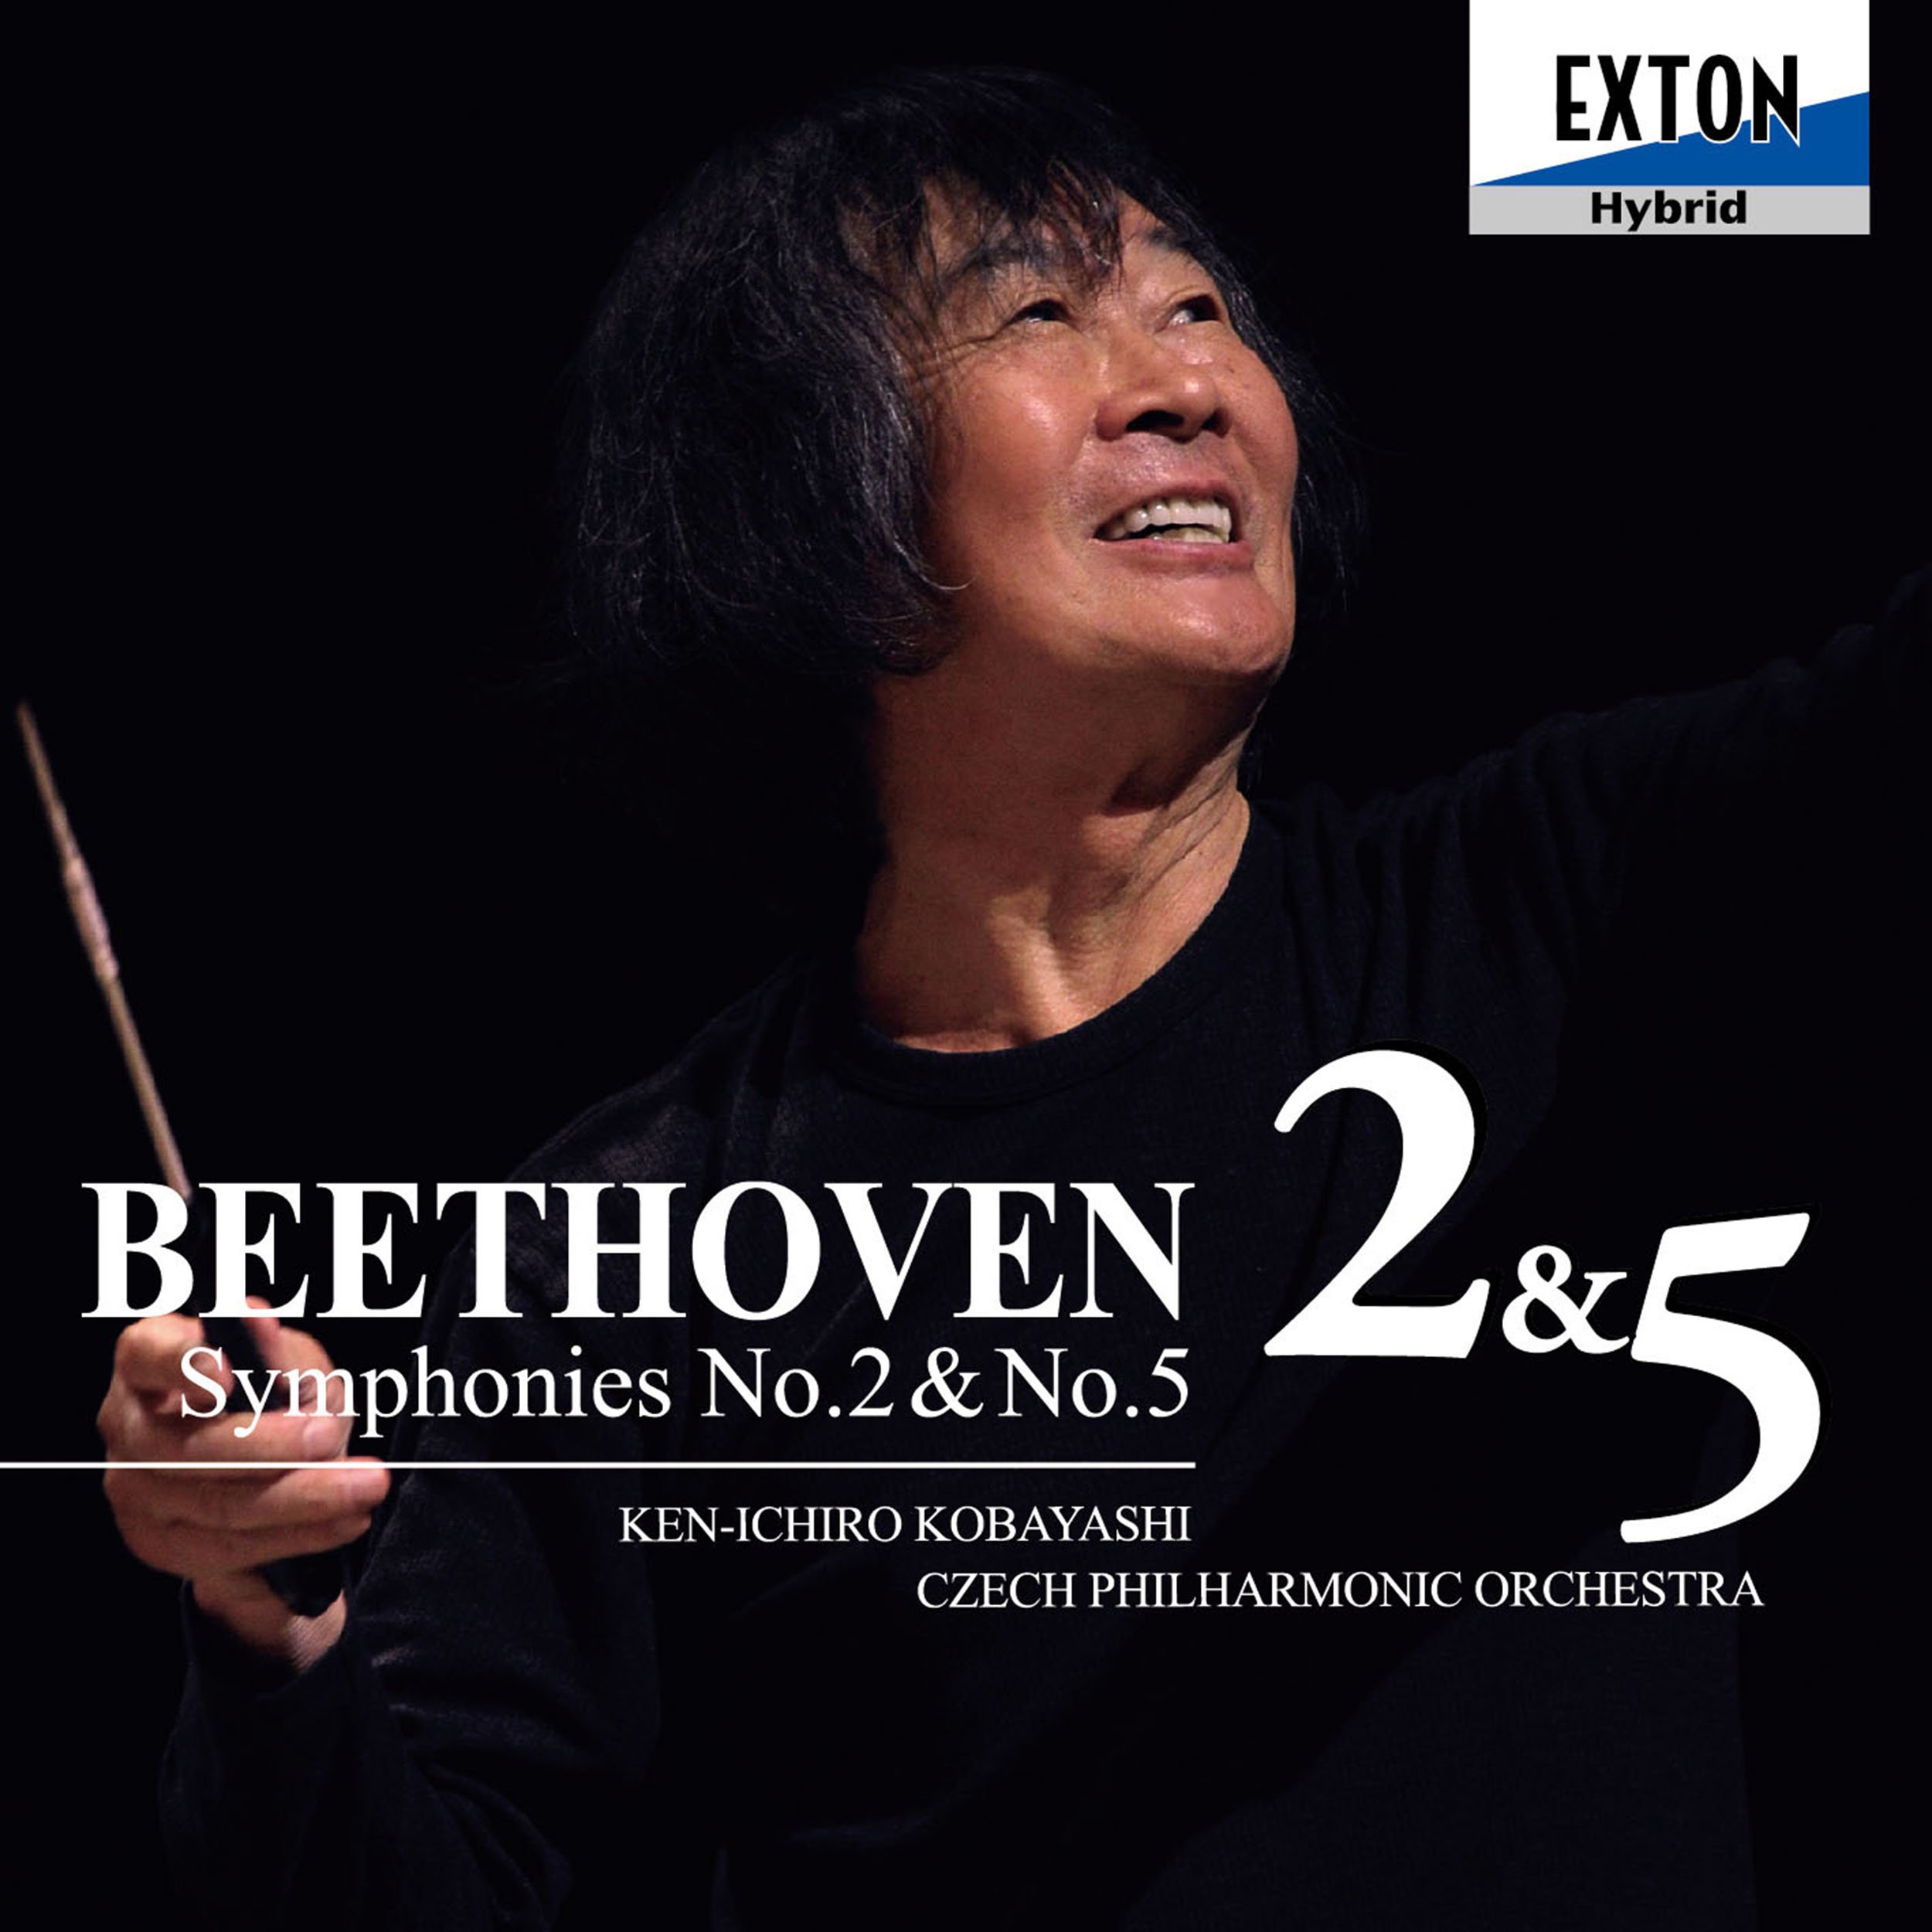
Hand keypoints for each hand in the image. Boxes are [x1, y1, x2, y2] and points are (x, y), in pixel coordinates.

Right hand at [98, 1308, 389, 1669]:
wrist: (265, 1457)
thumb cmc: (272, 1392)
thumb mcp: (287, 1362)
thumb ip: (274, 1351)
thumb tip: (258, 1321)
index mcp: (147, 1363)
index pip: (149, 1355)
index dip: (184, 1365)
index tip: (227, 1374)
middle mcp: (130, 1428)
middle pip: (191, 1448)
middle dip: (271, 1448)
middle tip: (331, 1438)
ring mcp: (137, 1494)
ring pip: (219, 1508)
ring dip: (301, 1500)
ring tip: (363, 1487)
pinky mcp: (163, 1546)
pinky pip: (234, 1553)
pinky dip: (296, 1539)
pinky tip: (341, 1523)